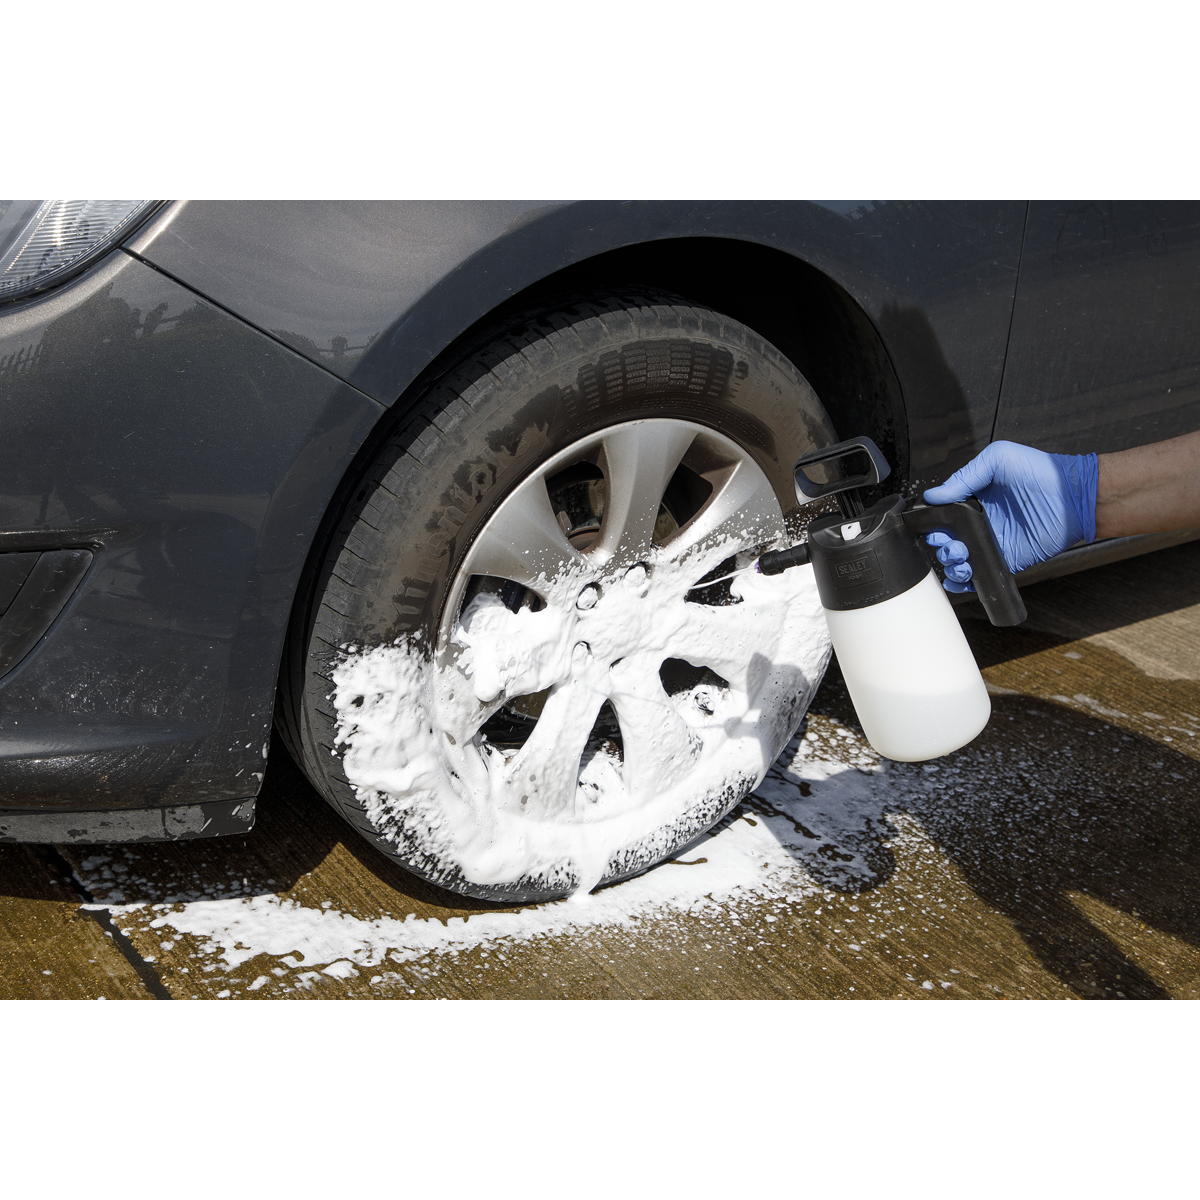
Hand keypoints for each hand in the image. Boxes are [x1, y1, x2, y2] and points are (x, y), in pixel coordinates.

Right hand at [922, 441, 1097, 591]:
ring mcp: (992, 543)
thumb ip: (963, 476)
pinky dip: (964, 582)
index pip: (943, 515)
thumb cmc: (1042, 472)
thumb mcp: (998, 458)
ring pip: (958, 561)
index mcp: (974, 499)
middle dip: (940, 545)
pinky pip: (979, 576)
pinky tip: (961, 577)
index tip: (934, 526)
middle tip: (949, 542)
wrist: (1074, 497)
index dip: (934, 523)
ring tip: (960, 556)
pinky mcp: (1005, 560)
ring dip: (951, 563)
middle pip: (946, 541)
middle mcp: (981, 522)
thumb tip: (934, 495)